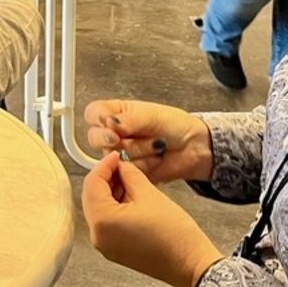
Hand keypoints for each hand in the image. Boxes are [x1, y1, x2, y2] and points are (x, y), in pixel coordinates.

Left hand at [81, 152, 222, 286]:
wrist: (190, 264)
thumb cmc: (174, 234)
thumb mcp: (149, 194)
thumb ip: (130, 175)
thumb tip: (121, 166)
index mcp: (102, 221)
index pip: (92, 184)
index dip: (104, 166)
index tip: (116, 156)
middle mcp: (98, 236)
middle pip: (91, 197)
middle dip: (105, 179)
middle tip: (122, 165)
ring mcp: (105, 246)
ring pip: (99, 209)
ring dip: (110, 192)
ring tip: (129, 180)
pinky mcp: (114, 250)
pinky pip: (107, 222)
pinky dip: (115, 207)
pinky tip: (130, 197)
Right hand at [83, 98, 212, 182]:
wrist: (194, 147)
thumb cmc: (174, 125)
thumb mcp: (152, 115)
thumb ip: (130, 120)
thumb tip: (110, 123)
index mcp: (116, 114)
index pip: (93, 114)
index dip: (97, 120)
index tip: (111, 125)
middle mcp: (114, 134)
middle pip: (95, 138)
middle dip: (112, 139)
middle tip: (122, 138)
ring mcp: (120, 154)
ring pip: (113, 156)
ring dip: (138, 151)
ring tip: (156, 144)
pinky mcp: (129, 172)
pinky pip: (126, 172)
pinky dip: (144, 165)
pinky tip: (156, 159)